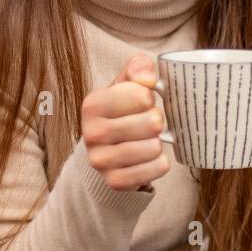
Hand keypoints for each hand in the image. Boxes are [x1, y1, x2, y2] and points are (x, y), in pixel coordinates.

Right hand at [81, 53, 170, 191]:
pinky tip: (147, 157)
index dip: (150, 97)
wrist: (106, 150)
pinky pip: (158, 168)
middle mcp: (91, 133)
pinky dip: (159, 162)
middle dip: (157, 121)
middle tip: (147, 123)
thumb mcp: (126, 85)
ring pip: (155, 147)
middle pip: (152, 122)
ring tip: (145, 139)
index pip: (142, 95)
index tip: (142, 101)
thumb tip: (147, 76)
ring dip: (157, 142)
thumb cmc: (121, 112)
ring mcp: (101, 160)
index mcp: (92, 104)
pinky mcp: (115, 181)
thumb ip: (138, 69)